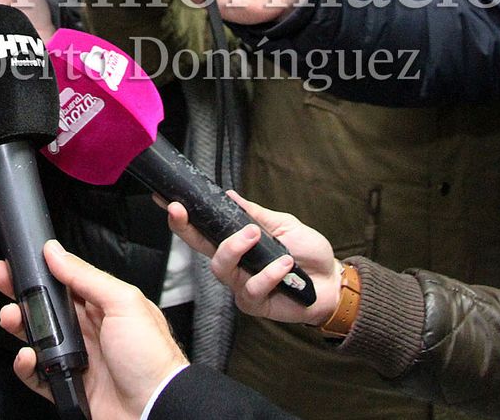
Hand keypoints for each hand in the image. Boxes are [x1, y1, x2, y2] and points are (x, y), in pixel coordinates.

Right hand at [0, 241, 187, 419]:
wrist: (156, 407)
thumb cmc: (151, 357)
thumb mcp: (123, 303)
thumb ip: (87, 277)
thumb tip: (56, 252)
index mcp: (104, 305)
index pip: (65, 281)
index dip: (41, 270)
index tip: (18, 259)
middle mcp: (88, 330)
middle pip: (45, 307)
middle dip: (20, 292)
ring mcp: (76, 357)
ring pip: (36, 338)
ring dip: (19, 325)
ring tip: (10, 317)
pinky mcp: (67, 385)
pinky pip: (37, 374)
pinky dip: (26, 366)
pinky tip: (26, 356)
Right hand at [167, 190, 341, 325]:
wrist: (331, 282)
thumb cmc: (306, 253)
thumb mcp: (283, 224)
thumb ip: (256, 213)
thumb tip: (229, 195)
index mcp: (236, 243)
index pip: (204, 230)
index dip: (184, 218)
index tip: (168, 200)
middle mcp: (233, 264)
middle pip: (200, 248)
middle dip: (186, 229)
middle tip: (182, 210)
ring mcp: (241, 285)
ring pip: (221, 267)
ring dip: (236, 247)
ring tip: (257, 236)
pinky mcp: (254, 303)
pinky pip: (252, 288)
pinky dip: (270, 273)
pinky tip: (285, 265)